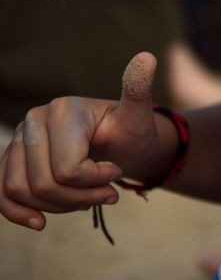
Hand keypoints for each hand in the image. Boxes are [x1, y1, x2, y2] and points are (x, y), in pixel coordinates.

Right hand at [0, 52, 168, 229]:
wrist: (123, 145)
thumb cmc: (132, 132)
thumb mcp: (140, 116)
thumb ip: (138, 91)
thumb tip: (147, 57)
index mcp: (63, 110)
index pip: (68, 168)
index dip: (95, 181)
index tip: (115, 171)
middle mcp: (33, 121)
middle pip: (43, 183)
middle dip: (79, 198)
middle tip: (107, 193)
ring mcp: (18, 141)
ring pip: (20, 191)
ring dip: (57, 207)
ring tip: (87, 199)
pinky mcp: (12, 160)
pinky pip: (1, 192)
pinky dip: (16, 211)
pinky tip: (39, 222)